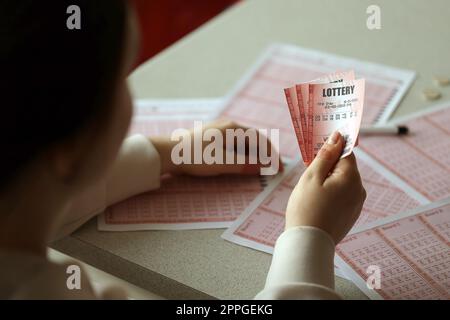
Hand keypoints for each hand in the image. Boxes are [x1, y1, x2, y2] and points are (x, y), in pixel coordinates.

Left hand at [149, 120, 282, 175]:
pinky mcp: (212, 138)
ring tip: (260, 166)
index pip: (259, 140)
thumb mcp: (222, 163)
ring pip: (243, 141)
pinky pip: (234, 144)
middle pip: (253, 139)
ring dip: (254, 153)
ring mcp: (219, 131)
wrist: (170, 152)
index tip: (278, 167)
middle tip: (273, 167)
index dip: (271, 154)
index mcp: (233, 129)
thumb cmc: (196, 156)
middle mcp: (228, 126)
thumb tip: (262, 167)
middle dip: (264, 153)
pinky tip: (242, 161)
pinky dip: (242, 153)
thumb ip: (243, 165)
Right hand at [285, 131, 365, 243]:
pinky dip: (331, 194)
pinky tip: (317, 203)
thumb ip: (325, 156)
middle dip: (328, 166)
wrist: (308, 244)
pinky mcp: (351, 215)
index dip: (332, 147)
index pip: (346, 152)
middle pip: (344, 167)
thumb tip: (337, 138)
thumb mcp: (311, 177)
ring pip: (343, 182)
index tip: (319, 147)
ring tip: (311, 193)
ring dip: (329, 181)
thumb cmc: (306, 209)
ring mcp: (357, 204)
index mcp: (351, 177)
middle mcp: (359, 189)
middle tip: (308, 174)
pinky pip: (342, 196)